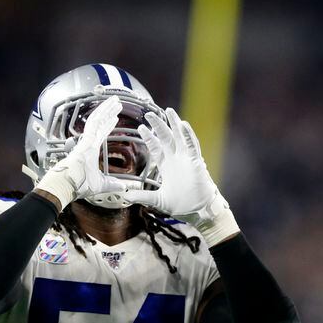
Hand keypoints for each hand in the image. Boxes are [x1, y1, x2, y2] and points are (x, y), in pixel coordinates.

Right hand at [35, 96, 126, 208]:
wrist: (66, 186)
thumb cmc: (79, 186)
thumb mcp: (102, 185)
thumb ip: (113, 184)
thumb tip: (124, 188)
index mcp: (90, 151)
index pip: (100, 134)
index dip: (107, 125)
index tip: (114, 118)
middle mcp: (87, 143)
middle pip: (99, 123)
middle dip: (108, 112)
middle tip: (117, 103)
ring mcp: (85, 141)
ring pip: (97, 120)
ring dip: (107, 109)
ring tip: (117, 100)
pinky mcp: (85, 141)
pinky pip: (94, 124)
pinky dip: (102, 115)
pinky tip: (110, 109)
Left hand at [123, 108, 226, 224]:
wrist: (197, 212)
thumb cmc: (181, 206)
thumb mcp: (157, 200)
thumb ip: (142, 196)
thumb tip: (125, 195)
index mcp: (167, 166)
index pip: (157, 147)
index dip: (149, 137)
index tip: (141, 128)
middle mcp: (176, 160)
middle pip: (166, 138)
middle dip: (158, 125)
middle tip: (149, 113)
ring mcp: (186, 160)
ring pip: (180, 137)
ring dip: (174, 124)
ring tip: (169, 111)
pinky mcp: (195, 162)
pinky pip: (192, 145)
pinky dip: (188, 135)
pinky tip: (183, 124)